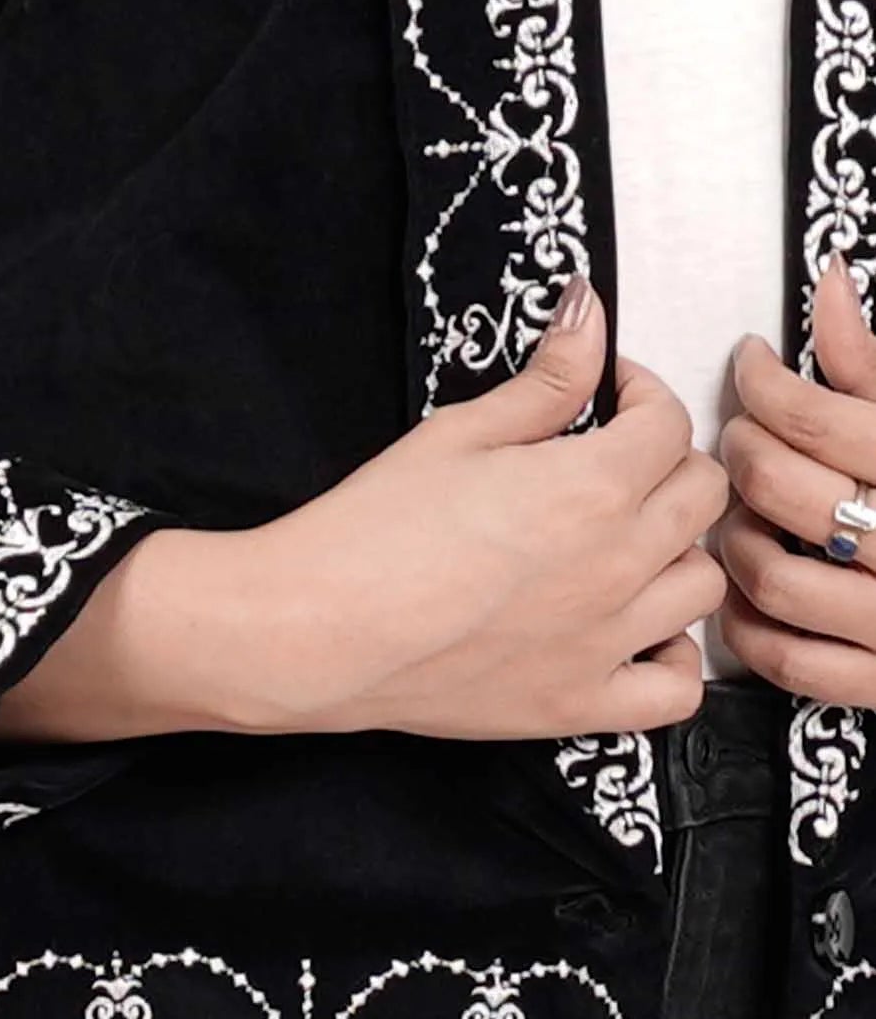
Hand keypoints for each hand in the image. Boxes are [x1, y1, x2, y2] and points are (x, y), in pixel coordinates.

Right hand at [225, 274, 728, 742]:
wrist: (316, 628)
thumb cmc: (372, 528)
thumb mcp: (460, 431)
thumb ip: (545, 379)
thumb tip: (589, 313)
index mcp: (591, 487)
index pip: (668, 424)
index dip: (642, 394)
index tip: (609, 394)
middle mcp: (618, 565)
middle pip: (702, 498)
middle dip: (667, 461)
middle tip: (617, 458)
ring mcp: (607, 643)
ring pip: (703, 586)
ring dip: (677, 551)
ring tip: (627, 539)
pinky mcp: (580, 704)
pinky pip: (677, 690)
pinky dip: (673, 656)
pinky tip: (637, 629)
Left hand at [718, 250, 875, 704]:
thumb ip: (873, 364)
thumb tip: (829, 283)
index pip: (813, 417)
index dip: (762, 382)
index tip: (754, 364)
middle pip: (779, 487)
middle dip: (742, 451)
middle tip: (745, 436)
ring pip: (771, 575)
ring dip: (739, 542)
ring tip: (750, 516)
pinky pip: (788, 660)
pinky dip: (752, 627)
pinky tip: (756, 593)